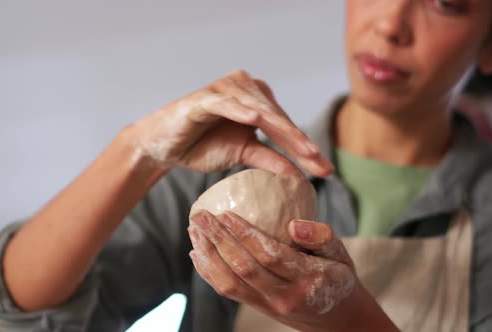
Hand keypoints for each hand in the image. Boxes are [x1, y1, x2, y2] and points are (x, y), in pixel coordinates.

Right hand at [126, 70, 332, 175]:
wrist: (165, 146)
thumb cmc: (204, 145)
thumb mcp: (243, 154)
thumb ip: (270, 160)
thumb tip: (300, 178)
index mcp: (259, 101)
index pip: (287, 127)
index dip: (306, 148)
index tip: (326, 171)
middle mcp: (246, 88)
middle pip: (278, 118)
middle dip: (299, 141)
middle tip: (319, 160)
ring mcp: (225, 89)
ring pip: (258, 109)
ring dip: (279, 127)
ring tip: (300, 146)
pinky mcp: (204, 97)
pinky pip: (225, 103)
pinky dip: (239, 110)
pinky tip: (255, 119)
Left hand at [187, 210, 368, 331]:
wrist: (338, 320)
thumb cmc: (338, 277)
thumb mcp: (342, 254)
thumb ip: (322, 237)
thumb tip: (294, 224)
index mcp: (308, 280)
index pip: (270, 255)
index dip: (245, 234)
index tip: (226, 214)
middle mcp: (285, 296)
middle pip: (244, 268)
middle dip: (218, 240)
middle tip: (200, 216)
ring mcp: (269, 305)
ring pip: (230, 282)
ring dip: (208, 255)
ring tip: (194, 230)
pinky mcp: (258, 308)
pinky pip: (228, 291)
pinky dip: (209, 272)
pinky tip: (197, 253)